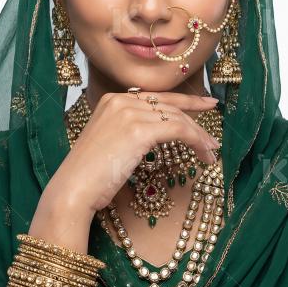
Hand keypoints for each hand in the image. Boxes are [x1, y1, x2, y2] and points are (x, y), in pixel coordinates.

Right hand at [44, 91, 220, 215]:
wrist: (73, 189)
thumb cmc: (90, 175)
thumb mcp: (111, 143)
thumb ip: (130, 130)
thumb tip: (159, 133)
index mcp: (112, 100)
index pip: (156, 97)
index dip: (184, 101)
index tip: (204, 104)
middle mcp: (121, 100)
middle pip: (169, 105)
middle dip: (196, 117)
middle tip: (214, 128)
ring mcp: (130, 113)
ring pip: (177, 118)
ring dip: (199, 136)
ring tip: (211, 152)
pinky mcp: (139, 130)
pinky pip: (178, 130)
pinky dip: (196, 141)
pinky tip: (204, 154)